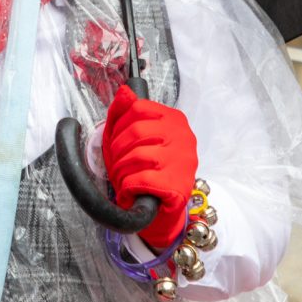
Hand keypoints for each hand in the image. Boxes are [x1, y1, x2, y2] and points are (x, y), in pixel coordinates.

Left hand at [102, 85, 197, 249]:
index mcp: (173, 119)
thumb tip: (125, 91)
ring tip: (125, 179)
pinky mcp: (179, 185)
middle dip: (118, 151)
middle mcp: (184, 137)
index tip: (118, 141)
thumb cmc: (143, 170)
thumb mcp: (126, 137)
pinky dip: (129, 186)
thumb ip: (122, 112)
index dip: (119, 125)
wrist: (159, 211)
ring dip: (122, 171)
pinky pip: (142, 179)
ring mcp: (184, 161)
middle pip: (137, 132)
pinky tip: (133, 190)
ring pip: (138, 156)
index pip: (138, 108)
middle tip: (118, 165)